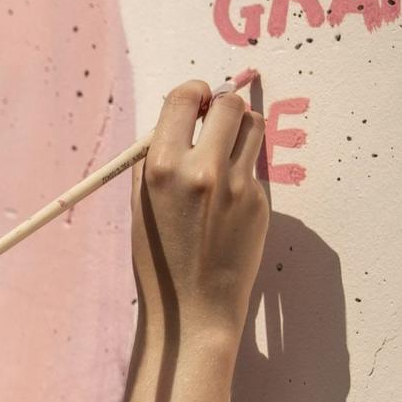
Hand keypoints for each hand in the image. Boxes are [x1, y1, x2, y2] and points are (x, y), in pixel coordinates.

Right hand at [131, 79, 269, 340]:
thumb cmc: (156, 257)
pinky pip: (253, 166)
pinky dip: (242, 169)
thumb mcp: (140, 202)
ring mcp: (237, 186)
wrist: (192, 308)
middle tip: (212, 121)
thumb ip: (156, 157)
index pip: (185, 97)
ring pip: (253, 127)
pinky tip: (227, 200)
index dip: (192, 93)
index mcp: (162, 167)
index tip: (193, 102)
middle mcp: (203, 170)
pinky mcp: (260, 201)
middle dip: (221, 105)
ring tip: (225, 150)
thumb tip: (177, 119)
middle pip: (229, 104)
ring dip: (240, 128)